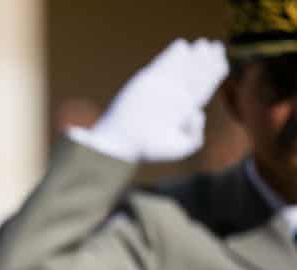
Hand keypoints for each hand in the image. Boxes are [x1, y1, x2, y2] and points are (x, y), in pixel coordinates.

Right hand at [71, 38, 228, 162]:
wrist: (123, 142)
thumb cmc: (150, 148)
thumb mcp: (182, 148)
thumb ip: (196, 135)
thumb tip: (198, 112)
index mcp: (183, 109)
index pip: (203, 87)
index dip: (214, 73)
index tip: (223, 61)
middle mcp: (173, 96)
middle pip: (195, 73)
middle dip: (207, 60)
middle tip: (216, 46)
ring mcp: (161, 86)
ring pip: (181, 66)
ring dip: (193, 54)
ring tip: (205, 43)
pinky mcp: (146, 80)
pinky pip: (162, 64)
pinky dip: (172, 54)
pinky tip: (183, 44)